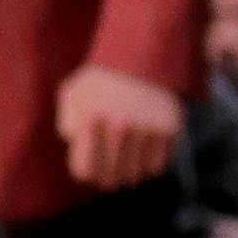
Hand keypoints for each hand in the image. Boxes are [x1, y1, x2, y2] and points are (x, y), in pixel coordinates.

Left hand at [56, 65, 180, 189]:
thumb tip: (77, 147)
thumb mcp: (71, 96)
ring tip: (126, 159)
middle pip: (112, 179)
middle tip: (110, 169)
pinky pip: (157, 167)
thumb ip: (67, 125)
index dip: (88, 171)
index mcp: (91, 121)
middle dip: (108, 176)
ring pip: (136, 176)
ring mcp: (147, 130)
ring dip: (130, 171)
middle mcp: (120, 128)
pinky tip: (143, 151)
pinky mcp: (169, 131)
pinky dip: (149, 164)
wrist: (142, 58)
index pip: (86, 171)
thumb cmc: (100, 81)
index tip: (92, 163)